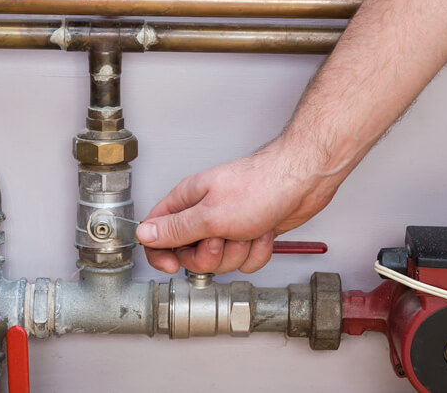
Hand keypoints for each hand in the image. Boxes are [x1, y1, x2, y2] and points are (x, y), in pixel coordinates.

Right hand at [137, 141, 340, 273]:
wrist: (302, 181)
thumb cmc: (260, 186)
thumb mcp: (210, 215)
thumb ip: (175, 229)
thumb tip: (144, 235)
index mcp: (187, 201)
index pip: (156, 233)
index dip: (161, 254)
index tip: (173, 266)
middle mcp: (205, 213)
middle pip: (190, 254)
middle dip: (211, 256)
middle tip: (223, 239)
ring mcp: (228, 224)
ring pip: (221, 261)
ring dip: (238, 252)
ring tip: (248, 230)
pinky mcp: (249, 233)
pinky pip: (244, 260)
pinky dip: (257, 251)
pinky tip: (263, 232)